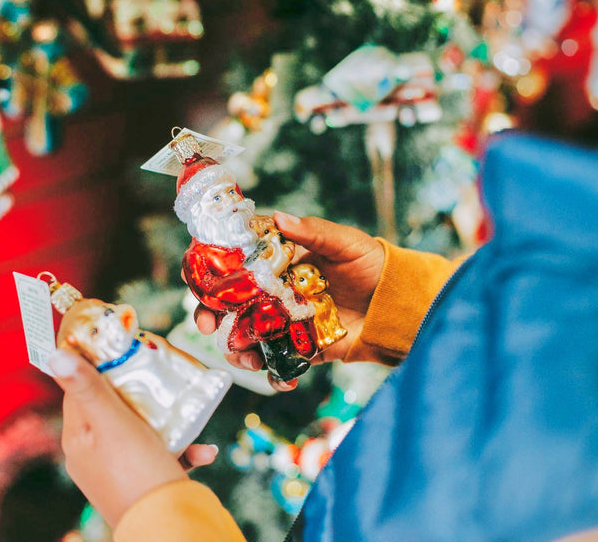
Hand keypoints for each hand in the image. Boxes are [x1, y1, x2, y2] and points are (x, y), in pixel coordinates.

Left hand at [48, 350, 218, 526]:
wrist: (165, 527)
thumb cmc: (137, 473)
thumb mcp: (112, 423)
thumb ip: (88, 388)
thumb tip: (54, 355)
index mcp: (77, 438)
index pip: (80, 389)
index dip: (99, 366)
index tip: (124, 347)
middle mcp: (92, 455)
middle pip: (113, 407)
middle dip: (141, 392)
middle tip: (163, 375)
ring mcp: (117, 471)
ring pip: (142, 431)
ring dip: (169, 422)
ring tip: (189, 415)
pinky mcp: (142, 485)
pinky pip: (161, 456)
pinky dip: (182, 450)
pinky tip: (203, 452)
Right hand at [193, 212, 384, 390]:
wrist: (399, 304)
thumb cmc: (371, 264)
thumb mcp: (344, 243)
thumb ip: (313, 232)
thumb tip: (280, 217)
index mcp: (278, 260)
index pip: (233, 261)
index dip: (210, 270)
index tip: (198, 280)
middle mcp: (274, 291)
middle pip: (229, 302)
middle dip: (209, 314)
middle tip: (206, 324)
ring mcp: (284, 321)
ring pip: (246, 336)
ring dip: (237, 349)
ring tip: (246, 359)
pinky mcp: (301, 348)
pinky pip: (279, 364)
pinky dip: (275, 376)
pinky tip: (282, 379)